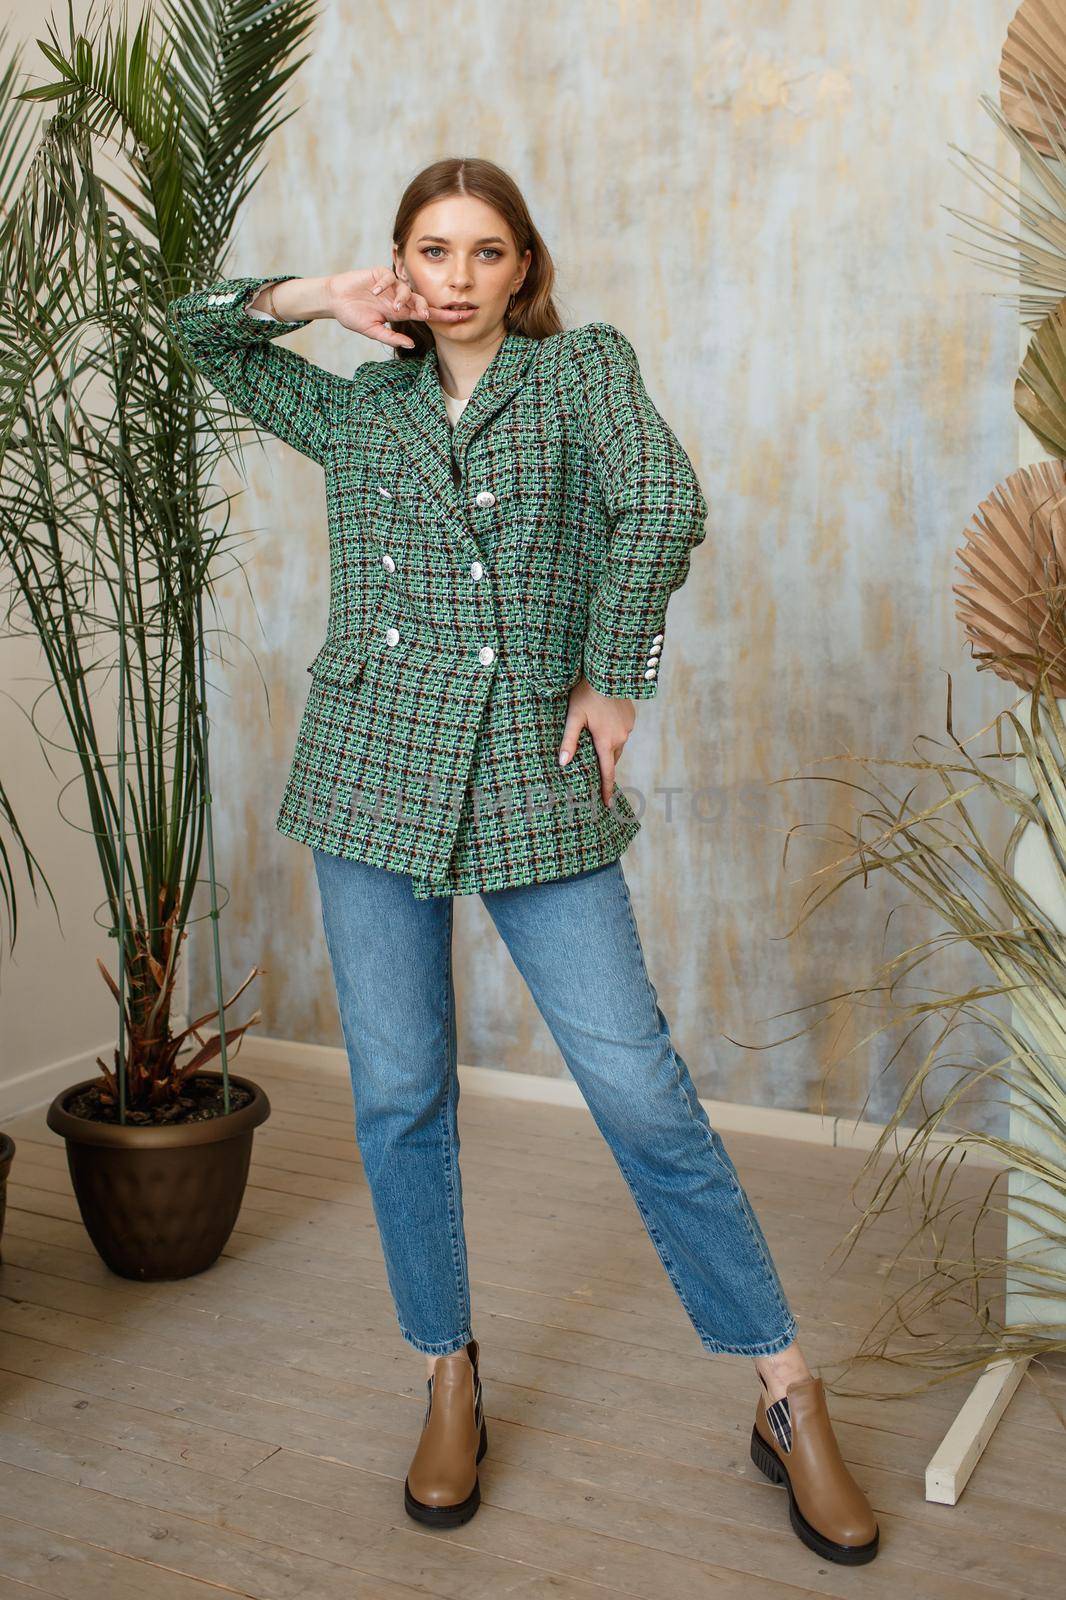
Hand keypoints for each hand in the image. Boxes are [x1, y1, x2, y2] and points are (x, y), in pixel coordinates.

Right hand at [326, 268, 472, 347]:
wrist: (335, 300)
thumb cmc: (353, 316)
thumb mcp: (372, 331)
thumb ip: (391, 336)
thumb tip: (411, 343)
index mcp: (400, 312)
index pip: (427, 314)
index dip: (445, 316)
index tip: (463, 317)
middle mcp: (399, 297)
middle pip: (421, 300)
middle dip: (426, 307)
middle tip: (424, 314)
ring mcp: (390, 285)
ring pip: (406, 289)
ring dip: (402, 298)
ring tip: (392, 306)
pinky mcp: (379, 273)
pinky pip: (388, 277)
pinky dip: (384, 284)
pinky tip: (375, 291)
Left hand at [558, 678, 635, 807]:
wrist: (607, 672)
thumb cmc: (586, 693)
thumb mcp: (573, 717)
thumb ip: (569, 741)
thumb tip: (563, 764)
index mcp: (607, 741)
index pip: (608, 772)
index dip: (607, 789)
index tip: (608, 804)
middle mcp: (621, 737)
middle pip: (611, 760)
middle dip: (604, 767)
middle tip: (594, 775)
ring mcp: (628, 728)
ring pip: (617, 746)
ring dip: (608, 749)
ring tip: (596, 746)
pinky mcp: (631, 718)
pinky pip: (621, 733)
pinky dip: (613, 735)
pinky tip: (604, 726)